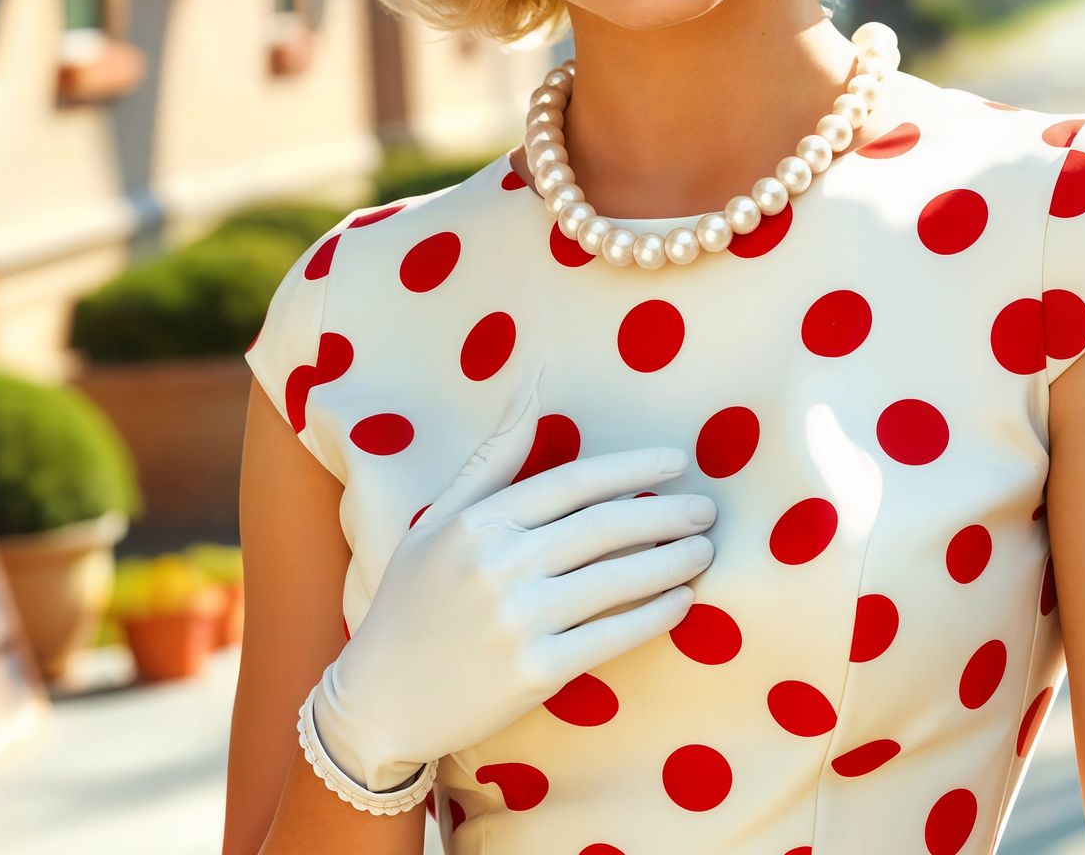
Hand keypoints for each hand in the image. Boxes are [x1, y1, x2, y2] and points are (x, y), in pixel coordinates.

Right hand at [310, 363, 716, 789]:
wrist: (377, 700)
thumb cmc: (411, 601)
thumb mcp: (438, 520)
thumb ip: (492, 457)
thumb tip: (534, 383)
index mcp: (480, 521)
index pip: (574, 482)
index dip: (632, 467)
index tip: (678, 460)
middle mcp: (500, 564)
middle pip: (604, 527)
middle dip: (665, 513)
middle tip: (707, 509)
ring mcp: (518, 619)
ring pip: (615, 580)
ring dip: (669, 563)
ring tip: (703, 552)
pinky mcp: (533, 671)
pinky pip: (610, 637)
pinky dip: (651, 618)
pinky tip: (680, 603)